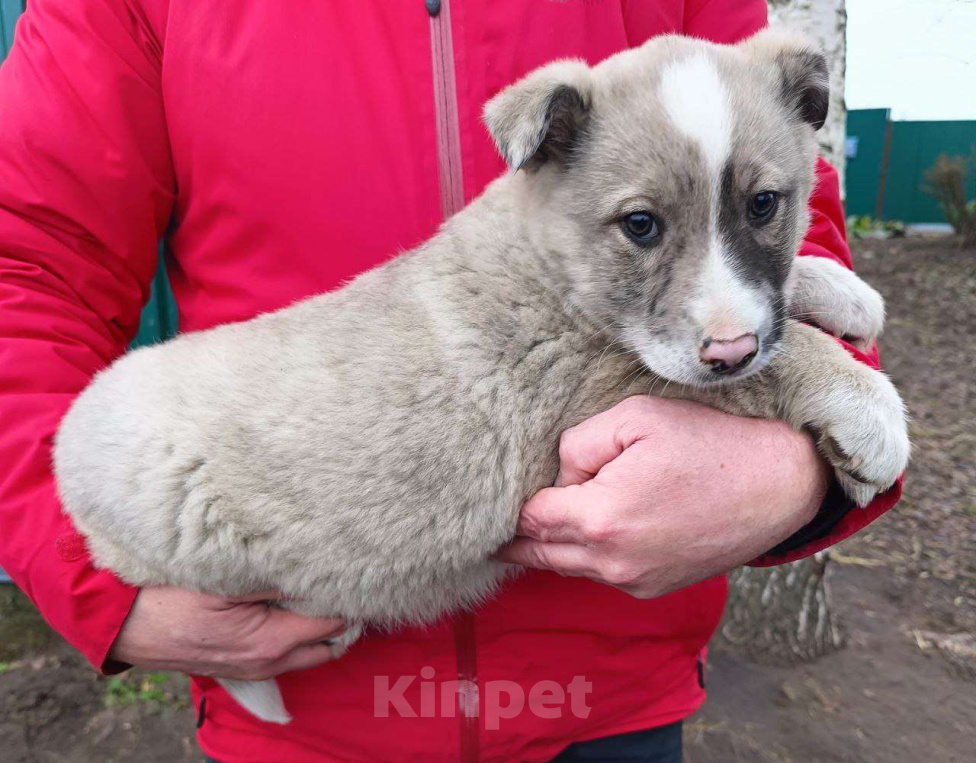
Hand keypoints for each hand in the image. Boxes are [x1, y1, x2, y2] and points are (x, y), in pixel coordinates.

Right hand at [107, 586, 345, 679]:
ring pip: (307, 653)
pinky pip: (284, 654)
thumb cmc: (171, 599)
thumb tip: (313, 565)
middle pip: (329, 647)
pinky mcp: (242, 665)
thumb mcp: (225, 580)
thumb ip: (273, 577)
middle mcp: (269, 662)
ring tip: (321, 591)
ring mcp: (255, 668)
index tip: (354, 574)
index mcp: (271, 641)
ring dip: (320, 629)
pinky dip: (298, 635)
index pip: (333, 624)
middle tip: (345, 585)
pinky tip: (292, 605)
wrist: (126, 626)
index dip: (347, 600)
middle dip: (343, 621)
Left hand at [497, 396, 829, 598]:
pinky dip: (589, 556)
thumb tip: (560, 475)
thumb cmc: (710, 443)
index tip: (495, 495)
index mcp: (600, 519)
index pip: (529, 519)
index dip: (512, 504)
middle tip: (491, 527)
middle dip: (517, 537)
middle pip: (540, 554)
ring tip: (534, 525)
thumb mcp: (635, 419)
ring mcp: (636, 581)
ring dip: (553, 547)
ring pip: (571, 567)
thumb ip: (578, 445)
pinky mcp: (656, 587)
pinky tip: (590, 531)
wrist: (780, 483)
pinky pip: (604, 573)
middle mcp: (613, 562)